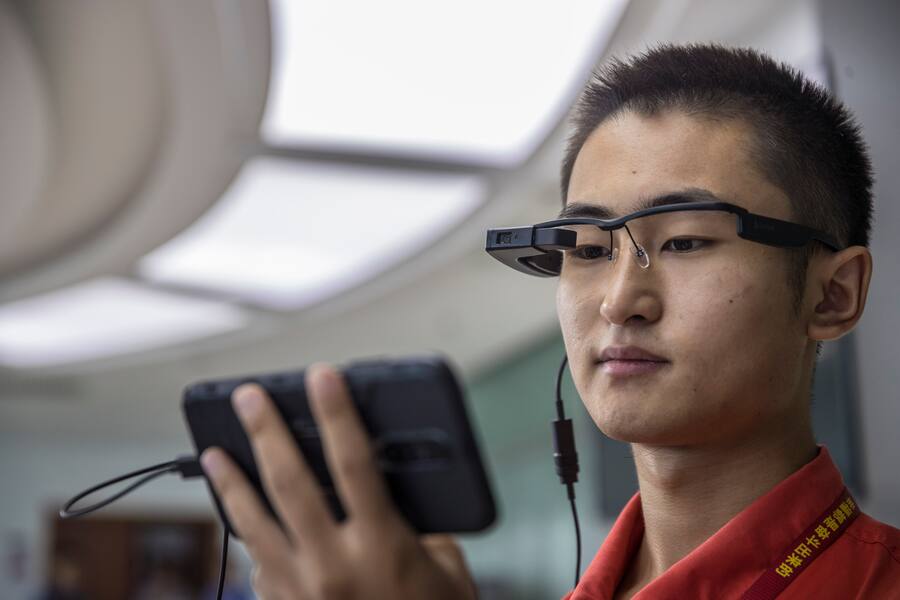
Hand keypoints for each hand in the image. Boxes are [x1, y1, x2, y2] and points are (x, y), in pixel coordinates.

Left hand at [199, 362, 477, 599]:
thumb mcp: (446, 571)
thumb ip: (419, 526)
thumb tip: (389, 490)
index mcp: (381, 546)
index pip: (353, 462)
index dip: (336, 413)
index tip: (321, 376)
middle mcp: (333, 565)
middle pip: (289, 482)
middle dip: (267, 431)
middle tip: (251, 396)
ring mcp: (300, 590)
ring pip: (253, 521)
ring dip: (232, 480)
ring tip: (214, 450)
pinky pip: (257, 562)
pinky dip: (248, 531)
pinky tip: (239, 510)